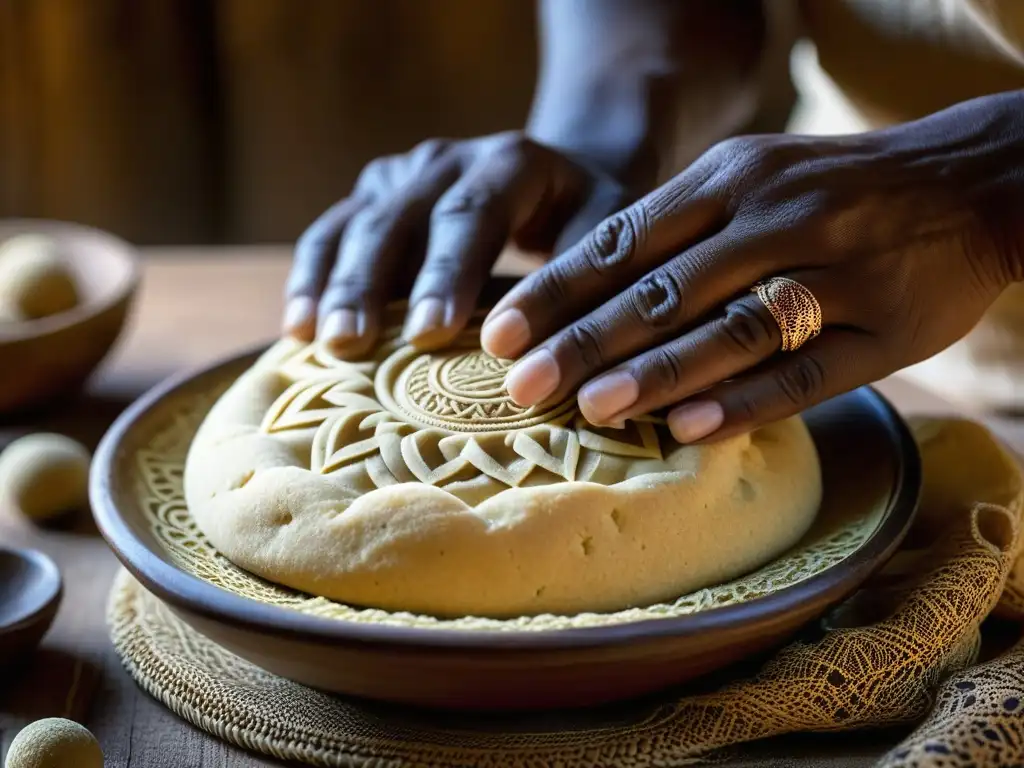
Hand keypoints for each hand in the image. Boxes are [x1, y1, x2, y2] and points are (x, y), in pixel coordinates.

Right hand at [283, 132, 625, 356]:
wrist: (559, 173)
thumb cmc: (588, 219)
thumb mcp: (607, 233)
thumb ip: (584, 283)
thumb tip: (555, 362)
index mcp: (510, 162)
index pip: (472, 214)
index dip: (447, 273)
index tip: (430, 333)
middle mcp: (447, 160)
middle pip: (399, 218)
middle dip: (372, 283)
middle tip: (352, 343)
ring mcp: (402, 174)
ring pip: (354, 224)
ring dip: (333, 284)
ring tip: (320, 341)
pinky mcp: (372, 196)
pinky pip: (330, 233)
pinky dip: (311, 277)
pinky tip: (298, 327)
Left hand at [480, 94, 1023, 442]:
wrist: (972, 179)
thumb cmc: (832, 186)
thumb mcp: (751, 175)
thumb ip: (677, 227)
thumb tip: (582, 289)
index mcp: (731, 179)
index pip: (623, 240)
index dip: (556, 289)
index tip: (500, 332)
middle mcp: (775, 221)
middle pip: (662, 290)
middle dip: (584, 341)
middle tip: (523, 387)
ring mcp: (832, 276)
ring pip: (728, 331)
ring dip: (655, 373)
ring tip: (591, 410)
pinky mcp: (882, 332)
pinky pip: (803, 373)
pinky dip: (743, 401)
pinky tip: (688, 429)